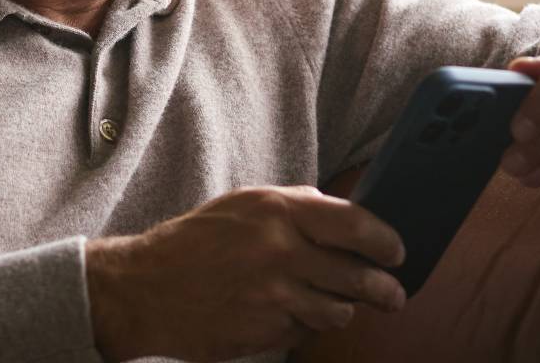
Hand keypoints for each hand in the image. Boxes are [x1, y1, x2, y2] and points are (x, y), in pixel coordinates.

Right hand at [85, 185, 406, 361]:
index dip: (386, 242)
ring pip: (339, 311)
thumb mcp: (242, 206)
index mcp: (276, 211)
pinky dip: (306, 326)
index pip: (356, 225)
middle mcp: (280, 251)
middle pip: (358, 276)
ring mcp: (274, 296)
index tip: (397, 252)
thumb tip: (347, 217)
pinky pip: (307, 333)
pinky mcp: (266, 332)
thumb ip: (295, 207)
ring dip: (343, 310)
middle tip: (393, 294)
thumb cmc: (193, 244)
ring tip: (335, 304)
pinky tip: (288, 315)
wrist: (142, 290)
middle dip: (384, 289)